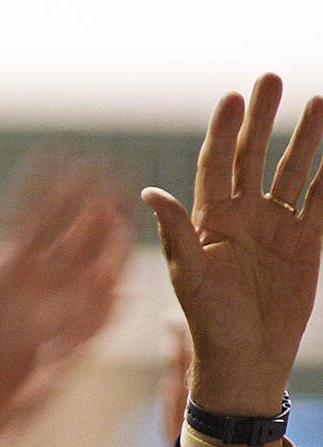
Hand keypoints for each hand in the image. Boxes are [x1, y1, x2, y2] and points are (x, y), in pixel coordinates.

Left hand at [143, 74, 322, 416]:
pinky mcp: (305, 244)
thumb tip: (149, 192)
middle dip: (262, 120)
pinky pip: (321, 202)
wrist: (246, 359)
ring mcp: (274, 229)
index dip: (223, 132)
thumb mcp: (188, 277)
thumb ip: (175, 233)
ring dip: (304, 139)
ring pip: (291, 173)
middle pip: (252, 157)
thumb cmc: (208, 323)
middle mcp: (241, 218)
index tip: (232, 98)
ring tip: (318, 102)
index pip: (215, 164)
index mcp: (207, 221)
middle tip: (271, 80)